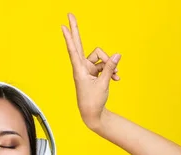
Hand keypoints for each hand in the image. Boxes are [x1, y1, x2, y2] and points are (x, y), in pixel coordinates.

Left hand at [61, 13, 120, 130]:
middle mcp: (82, 67)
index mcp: (80, 70)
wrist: (93, 114)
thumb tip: (117, 55)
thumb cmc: (93, 101)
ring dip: (109, 65)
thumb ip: (110, 68)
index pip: (73, 50)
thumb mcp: (104, 83)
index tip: (63, 26)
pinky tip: (117, 78)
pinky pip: (105, 65)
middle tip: (70, 14)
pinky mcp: (95, 72)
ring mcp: (88, 69)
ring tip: (115, 76)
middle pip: (79, 44)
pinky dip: (111, 70)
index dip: (70, 38)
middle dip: (76, 30)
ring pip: (101, 57)